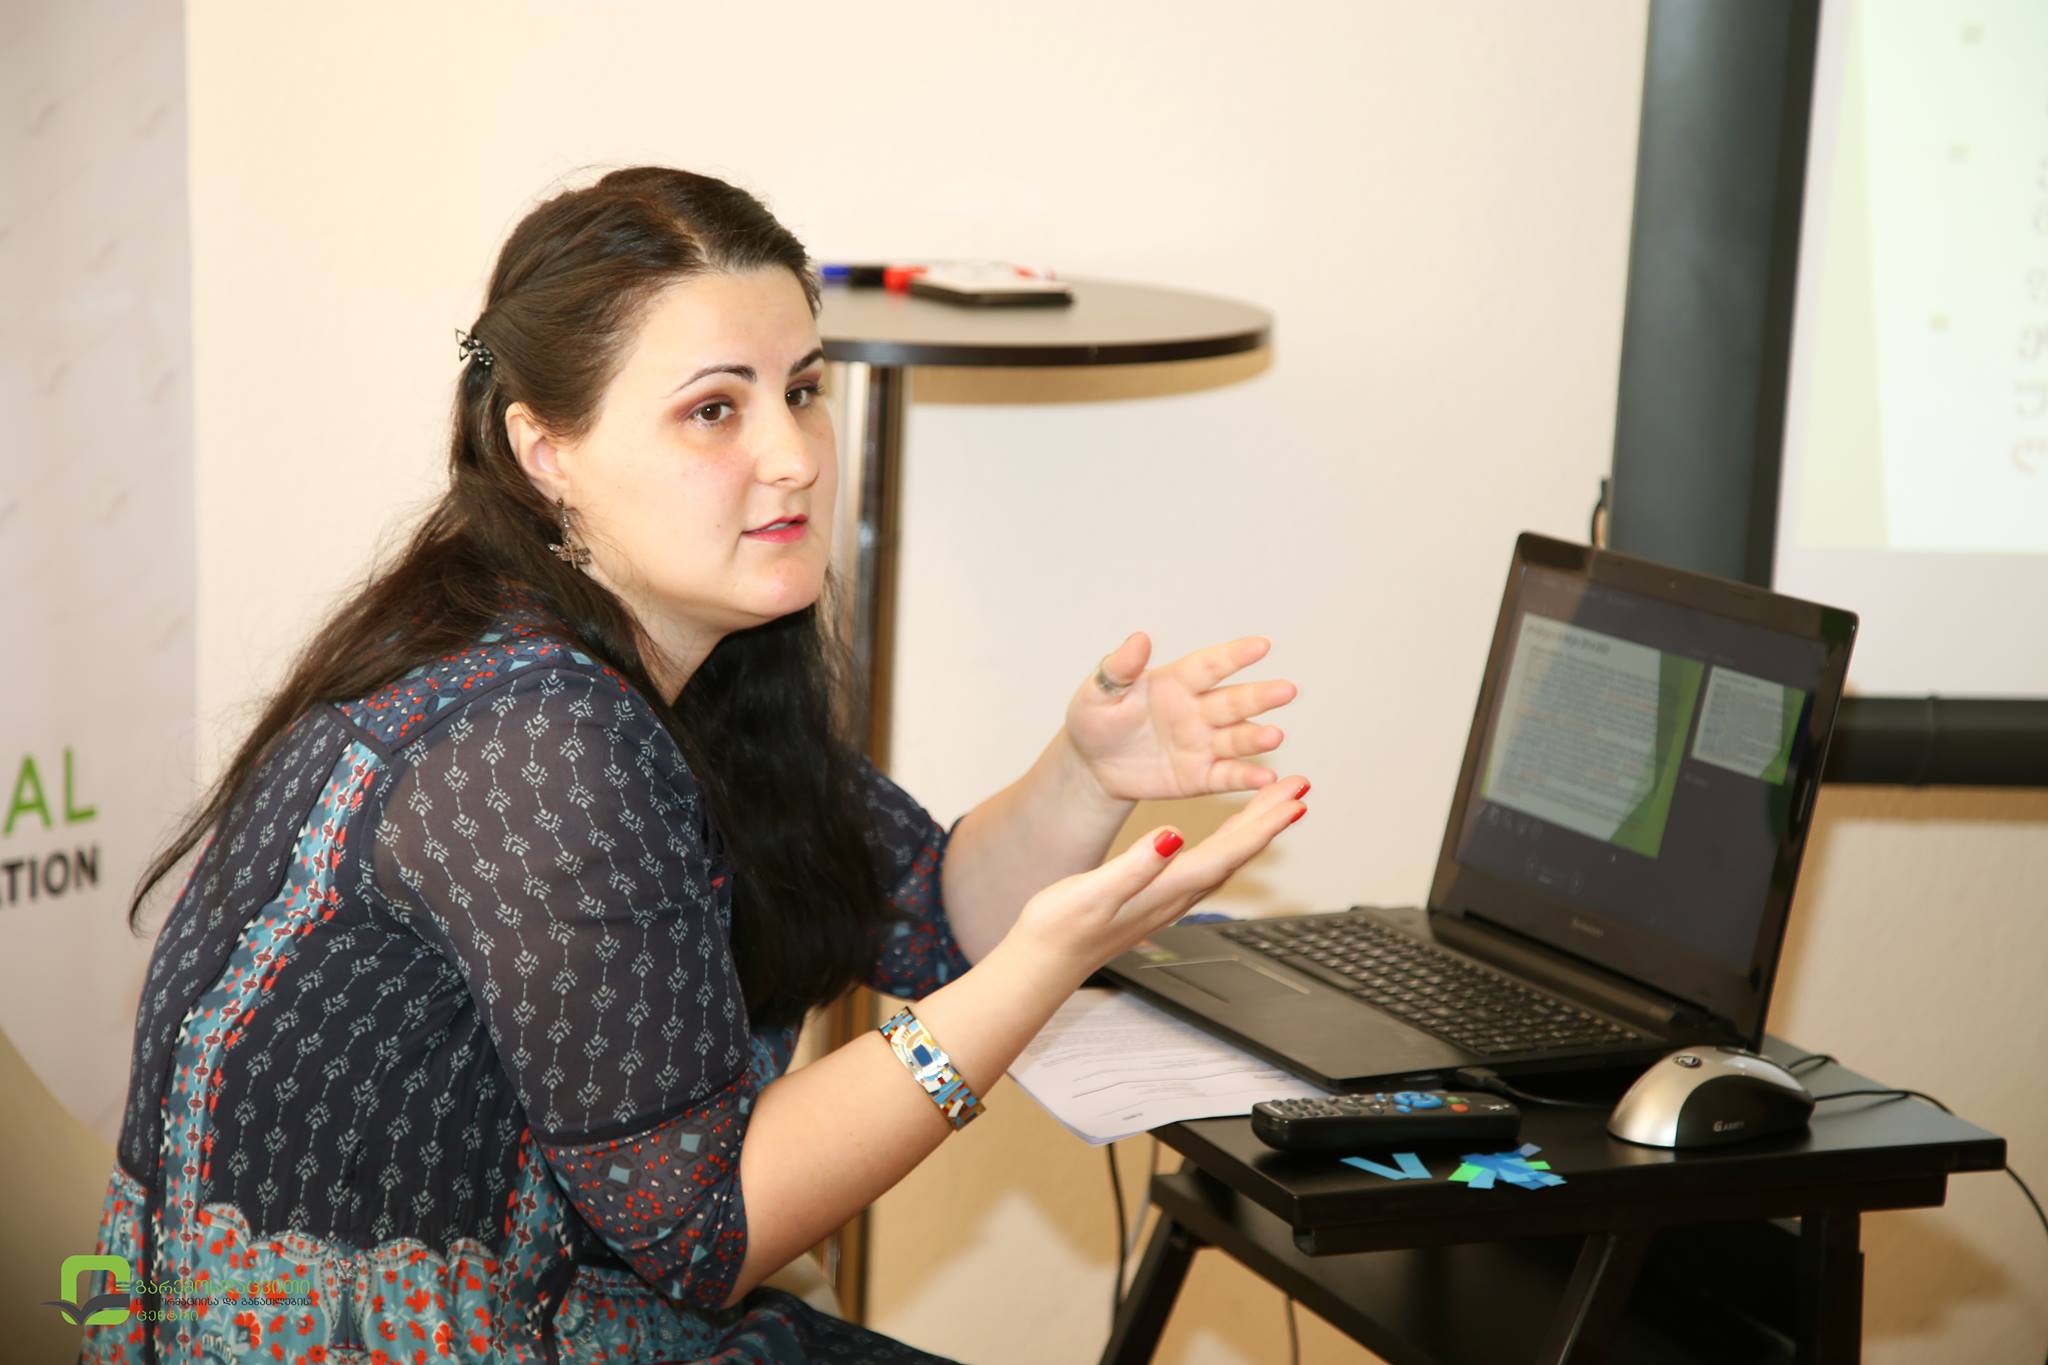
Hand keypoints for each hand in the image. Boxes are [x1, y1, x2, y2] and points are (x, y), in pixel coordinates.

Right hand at [1006, 774, 1309, 982]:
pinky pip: (1206, 866)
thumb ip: (1136, 865)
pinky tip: (1227, 835)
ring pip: (1225, 859)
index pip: (1228, 852)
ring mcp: (1168, 900)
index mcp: (1167, 888)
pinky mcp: (1156, 899)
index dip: (1263, 825)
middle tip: (1299, 787)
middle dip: (1268, 819)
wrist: (1042, 964)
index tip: (1294, 800)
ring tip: (1274, 803)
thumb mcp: (1094, 891)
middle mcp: (1176, 896)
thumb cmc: (1060, 929)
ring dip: (1253, 830)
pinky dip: (1227, 844)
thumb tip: (1173, 836)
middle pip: (1236, 852)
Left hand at [1064, 633, 1296, 801]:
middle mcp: (1197, 711)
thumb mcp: (1096, 693)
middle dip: (1260, 696)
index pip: (1210, 665)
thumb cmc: (1095, 721)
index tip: (1262, 645)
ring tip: (1275, 736)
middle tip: (1287, 690)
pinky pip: (1227, 776)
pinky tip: (1266, 778)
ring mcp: (1201, 744)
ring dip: (1257, 737)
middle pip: (1233, 701)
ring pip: (1236, 738)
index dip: (1235, 655)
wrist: (1090, 767)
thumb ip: (1120, 668)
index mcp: (1176, 682)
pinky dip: (1246, 778)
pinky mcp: (1199, 777)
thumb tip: (1139, 638)